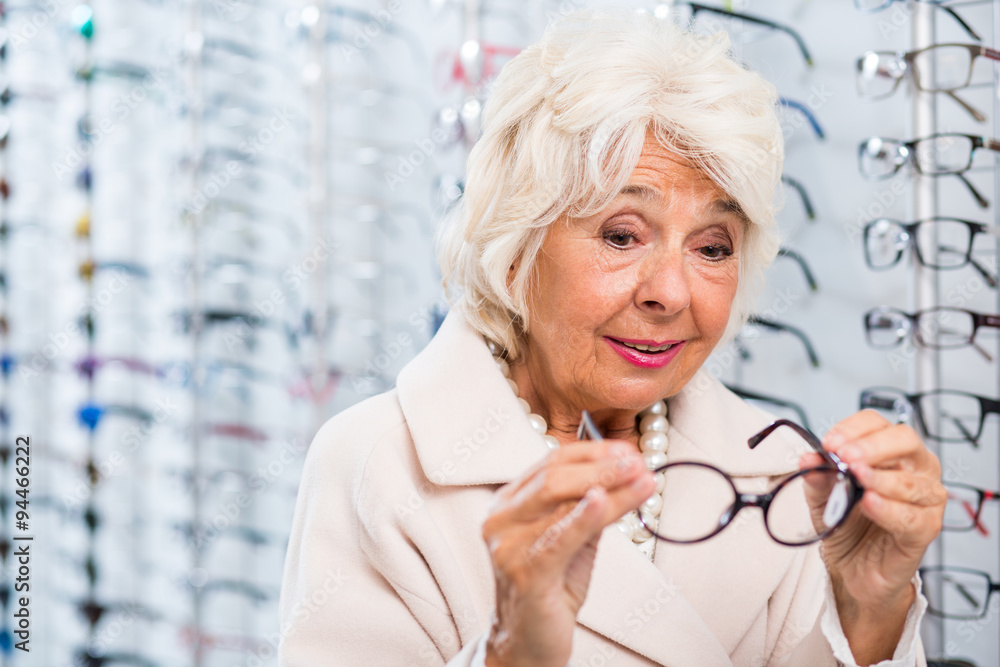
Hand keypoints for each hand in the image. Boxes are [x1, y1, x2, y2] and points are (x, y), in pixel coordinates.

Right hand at [482, 440, 654, 666]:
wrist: (529, 643)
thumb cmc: (550, 589)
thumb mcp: (572, 539)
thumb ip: (587, 508)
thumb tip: (624, 475)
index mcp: (507, 504)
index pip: (551, 462)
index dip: (593, 451)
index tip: (627, 450)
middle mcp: (500, 519)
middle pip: (554, 476)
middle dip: (603, 466)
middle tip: (638, 463)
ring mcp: (507, 546)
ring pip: (561, 501)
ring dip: (609, 487)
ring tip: (641, 479)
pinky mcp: (524, 573)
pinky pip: (559, 538)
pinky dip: (584, 517)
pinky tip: (604, 501)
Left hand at [802, 410, 944, 663]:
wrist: (854, 568)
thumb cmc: (848, 523)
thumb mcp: (822, 496)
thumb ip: (817, 477)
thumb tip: (808, 458)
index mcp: (890, 451)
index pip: (877, 424)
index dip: (853, 429)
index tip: (830, 442)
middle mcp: (915, 468)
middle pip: (904, 441)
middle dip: (872, 447)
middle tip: (846, 456)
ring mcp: (925, 499)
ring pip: (911, 481)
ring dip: (881, 478)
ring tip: (857, 478)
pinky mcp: (926, 529)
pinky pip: (912, 517)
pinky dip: (890, 509)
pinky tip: (871, 503)